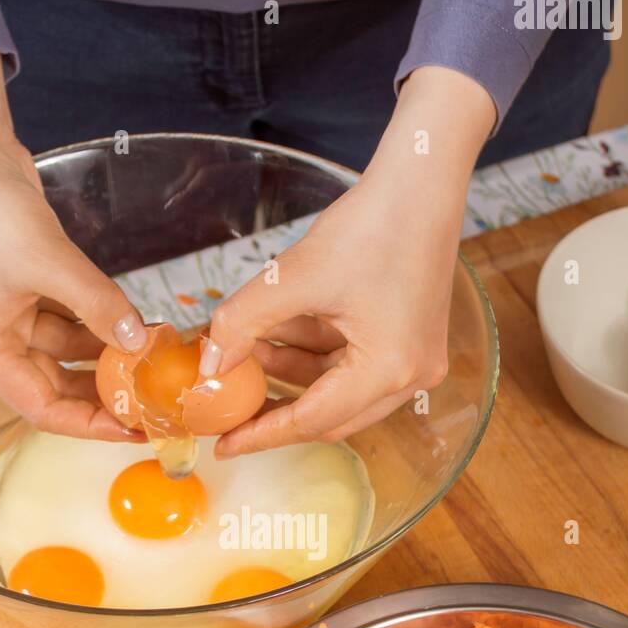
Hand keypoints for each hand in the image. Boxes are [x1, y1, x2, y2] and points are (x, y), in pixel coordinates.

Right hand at [0, 40, 145, 439]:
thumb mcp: (50, 262)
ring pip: (67, 350)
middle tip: (154, 401)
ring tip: (156, 361)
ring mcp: (10, 312)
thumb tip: (141, 342)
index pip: (42, 409)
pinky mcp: (27, 286)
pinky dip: (100, 321)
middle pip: (56, 385)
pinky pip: (70, 318)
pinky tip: (138, 325)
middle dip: (103, 393)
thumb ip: (98, 305)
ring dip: (107, 354)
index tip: (133, 429)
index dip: (89, 424)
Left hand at [206, 66, 494, 456]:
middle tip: (229, 408)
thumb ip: (243, 323)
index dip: (261, 433)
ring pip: (339, 390)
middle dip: (276, 408)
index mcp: (388, 370)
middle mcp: (410, 377)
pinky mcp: (410, 341)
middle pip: (330, 416)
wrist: (419, 182)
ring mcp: (415, 361)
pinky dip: (314, 355)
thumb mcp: (292, 277)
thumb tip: (207, 364)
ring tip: (245, 354)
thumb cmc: (370, 224)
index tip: (223, 444)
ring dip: (292, 375)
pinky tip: (277, 336)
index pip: (311, 420)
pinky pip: (354, 365)